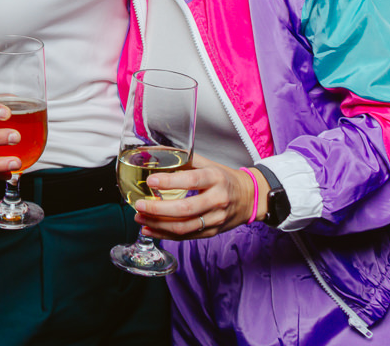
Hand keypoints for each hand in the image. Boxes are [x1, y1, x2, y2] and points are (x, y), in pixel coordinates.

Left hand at [133, 152, 261, 238]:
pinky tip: (150, 229)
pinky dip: (165, 235)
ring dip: (158, 225)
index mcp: (215, 178)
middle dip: (158, 209)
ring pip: (184, 227)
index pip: (191, 180)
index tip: (151, 181)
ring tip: (140, 217)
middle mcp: (217, 200)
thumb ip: (184, 161)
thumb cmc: (225, 178)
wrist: (250, 198)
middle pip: (185, 209)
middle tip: (139, 205)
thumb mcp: (209, 164)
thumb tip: (155, 154)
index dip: (170, 182)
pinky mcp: (211, 232)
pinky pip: (186, 236)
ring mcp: (215, 219)